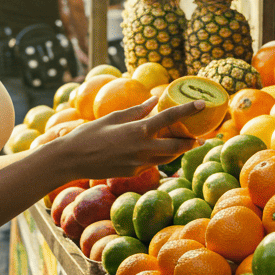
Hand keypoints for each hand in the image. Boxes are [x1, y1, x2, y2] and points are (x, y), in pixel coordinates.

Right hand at [48, 97, 200, 180]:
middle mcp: (142, 148)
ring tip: (186, 143)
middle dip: (192, 141)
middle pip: (178, 146)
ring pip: (168, 158)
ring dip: (178, 151)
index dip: (188, 110)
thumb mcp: (112, 117)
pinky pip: (153, 163)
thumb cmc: (88, 134)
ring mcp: (139, 163)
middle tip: (200, 136)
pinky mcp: (134, 172)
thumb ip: (136, 111)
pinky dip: (159, 156)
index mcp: (138, 130)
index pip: (170, 118)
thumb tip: (153, 101)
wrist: (71, 160)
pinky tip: (159, 150)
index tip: (203, 104)